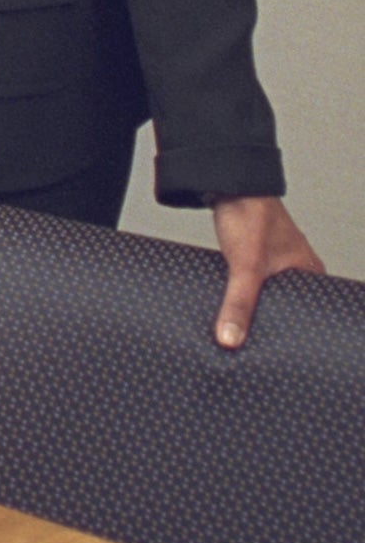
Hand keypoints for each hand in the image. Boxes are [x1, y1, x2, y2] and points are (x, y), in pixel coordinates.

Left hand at [210, 194, 323, 347]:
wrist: (228, 182)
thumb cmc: (248, 218)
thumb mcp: (245, 267)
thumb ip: (239, 305)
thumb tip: (230, 341)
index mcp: (310, 272)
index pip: (315, 315)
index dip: (303, 338)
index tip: (289, 359)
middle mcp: (300, 268)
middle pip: (291, 307)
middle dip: (277, 328)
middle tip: (263, 354)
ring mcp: (279, 261)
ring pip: (271, 296)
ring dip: (259, 311)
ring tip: (248, 338)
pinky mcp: (257, 256)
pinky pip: (256, 284)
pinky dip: (247, 297)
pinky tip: (235, 309)